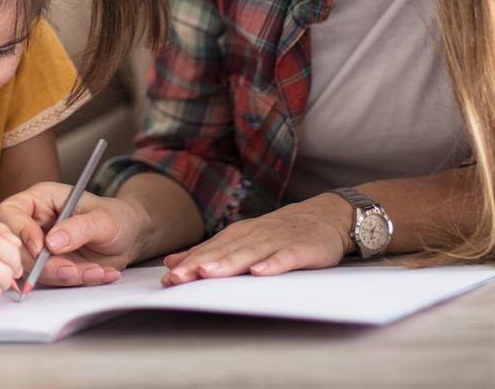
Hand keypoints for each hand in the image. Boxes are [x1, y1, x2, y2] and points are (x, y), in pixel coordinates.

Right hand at [0, 181, 146, 286]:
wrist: (131, 238)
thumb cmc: (118, 218)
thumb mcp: (104, 219)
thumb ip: (78, 228)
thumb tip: (51, 242)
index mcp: (42, 199)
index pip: (10, 212)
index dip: (19, 231)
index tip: (41, 248)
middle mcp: (36, 223)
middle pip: (16, 248)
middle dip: (44, 265)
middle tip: (72, 269)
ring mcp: (41, 247)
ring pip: (32, 269)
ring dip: (63, 276)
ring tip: (94, 271)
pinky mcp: (50, 266)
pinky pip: (51, 280)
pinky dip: (73, 282)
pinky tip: (98, 273)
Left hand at [160, 194, 351, 286]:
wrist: (326, 216)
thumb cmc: (280, 233)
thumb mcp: (243, 239)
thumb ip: (210, 251)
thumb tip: (172, 262)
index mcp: (239, 235)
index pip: (210, 250)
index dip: (189, 264)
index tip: (168, 278)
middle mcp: (255, 235)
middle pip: (224, 251)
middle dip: (201, 264)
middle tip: (179, 277)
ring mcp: (278, 240)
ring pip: (250, 253)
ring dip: (229, 263)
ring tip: (209, 273)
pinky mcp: (302, 249)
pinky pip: (286, 257)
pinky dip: (273, 264)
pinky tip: (259, 272)